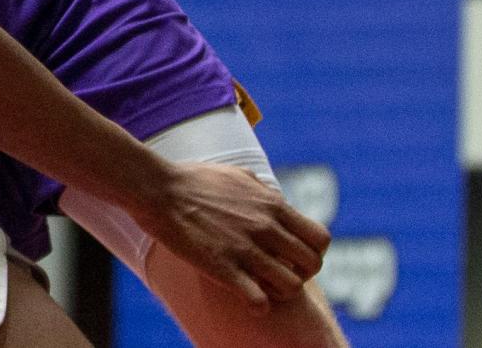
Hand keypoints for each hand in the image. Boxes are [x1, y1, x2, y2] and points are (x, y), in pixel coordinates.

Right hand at [137, 160, 329, 308]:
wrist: (160, 190)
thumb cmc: (195, 180)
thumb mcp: (237, 176)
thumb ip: (263, 191)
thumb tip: (276, 200)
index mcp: (272, 204)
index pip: (320, 238)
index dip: (313, 252)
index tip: (294, 255)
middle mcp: (265, 226)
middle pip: (312, 265)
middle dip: (301, 273)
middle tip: (280, 272)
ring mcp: (246, 248)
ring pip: (292, 286)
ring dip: (281, 291)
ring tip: (263, 285)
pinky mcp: (224, 268)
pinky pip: (260, 301)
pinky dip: (258, 304)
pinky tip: (246, 295)